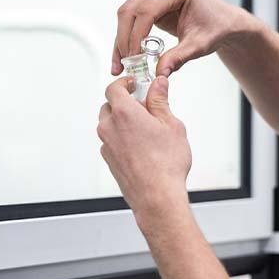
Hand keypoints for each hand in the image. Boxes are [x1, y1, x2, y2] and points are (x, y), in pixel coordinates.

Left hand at [98, 74, 191, 223]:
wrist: (157, 196)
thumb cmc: (165, 165)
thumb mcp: (171, 125)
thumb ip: (160, 101)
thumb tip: (158, 85)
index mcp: (124, 113)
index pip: (114, 88)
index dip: (124, 83)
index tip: (134, 84)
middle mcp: (109, 128)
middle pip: (109, 106)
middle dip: (125, 103)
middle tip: (145, 107)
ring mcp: (106, 145)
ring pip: (110, 125)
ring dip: (123, 121)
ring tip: (146, 129)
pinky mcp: (109, 160)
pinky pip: (112, 141)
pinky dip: (122, 138)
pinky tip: (142, 146)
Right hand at [112, 0, 252, 77]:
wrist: (221, 22)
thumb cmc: (215, 27)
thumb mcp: (199, 45)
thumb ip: (178, 58)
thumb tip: (159, 73)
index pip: (147, 11)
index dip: (137, 37)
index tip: (136, 60)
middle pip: (130, 11)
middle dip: (125, 40)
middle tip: (125, 66)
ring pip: (126, 15)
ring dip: (121, 40)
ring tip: (120, 66)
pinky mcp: (148, 0)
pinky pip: (130, 19)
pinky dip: (125, 38)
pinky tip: (122, 58)